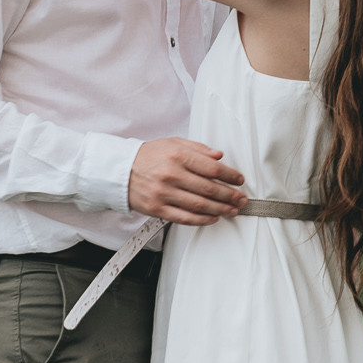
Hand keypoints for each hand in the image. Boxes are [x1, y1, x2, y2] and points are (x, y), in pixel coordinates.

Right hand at [129, 138, 247, 224]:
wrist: (120, 171)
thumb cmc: (149, 156)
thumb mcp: (173, 143)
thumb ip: (198, 149)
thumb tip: (219, 156)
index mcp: (177, 156)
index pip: (211, 167)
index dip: (229, 175)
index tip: (239, 180)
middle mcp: (170, 175)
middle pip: (208, 188)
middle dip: (230, 195)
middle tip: (241, 199)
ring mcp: (163, 193)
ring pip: (199, 205)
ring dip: (220, 209)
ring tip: (232, 210)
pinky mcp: (157, 209)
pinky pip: (184, 217)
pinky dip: (202, 219)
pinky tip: (213, 218)